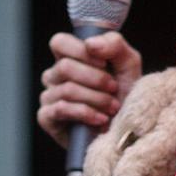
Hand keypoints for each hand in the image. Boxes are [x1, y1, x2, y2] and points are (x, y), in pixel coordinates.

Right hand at [37, 31, 142, 148]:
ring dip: (96, 98)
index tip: (104, 63)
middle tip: (114, 89)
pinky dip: (86, 113)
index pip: (59, 42)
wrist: (125, 132)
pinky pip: (61, 108)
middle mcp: (55, 76)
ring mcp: (49, 97)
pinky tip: (100, 119)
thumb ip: (114, 44)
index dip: (80, 50)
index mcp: (69, 59)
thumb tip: (90, 44)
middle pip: (65, 66)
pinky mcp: (46, 118)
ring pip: (67, 89)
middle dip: (96, 79)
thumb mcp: (128, 64)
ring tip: (112, 107)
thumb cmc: (124, 96)